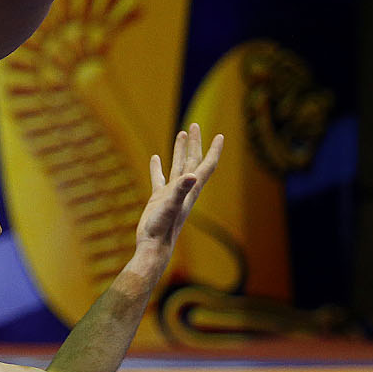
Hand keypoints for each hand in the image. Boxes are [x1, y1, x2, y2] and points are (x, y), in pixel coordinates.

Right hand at [135, 124, 223, 264]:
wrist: (153, 245)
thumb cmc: (163, 228)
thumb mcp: (171, 206)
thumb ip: (180, 190)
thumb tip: (192, 176)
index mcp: (191, 189)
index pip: (206, 166)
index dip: (213, 150)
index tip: (219, 135)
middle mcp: (185, 189)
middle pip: (194, 161)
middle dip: (196, 144)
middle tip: (195, 125)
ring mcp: (172, 193)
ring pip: (178, 166)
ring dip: (180, 150)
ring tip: (181, 133)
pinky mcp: (159, 198)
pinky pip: (160, 178)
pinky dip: (158, 167)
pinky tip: (155, 158)